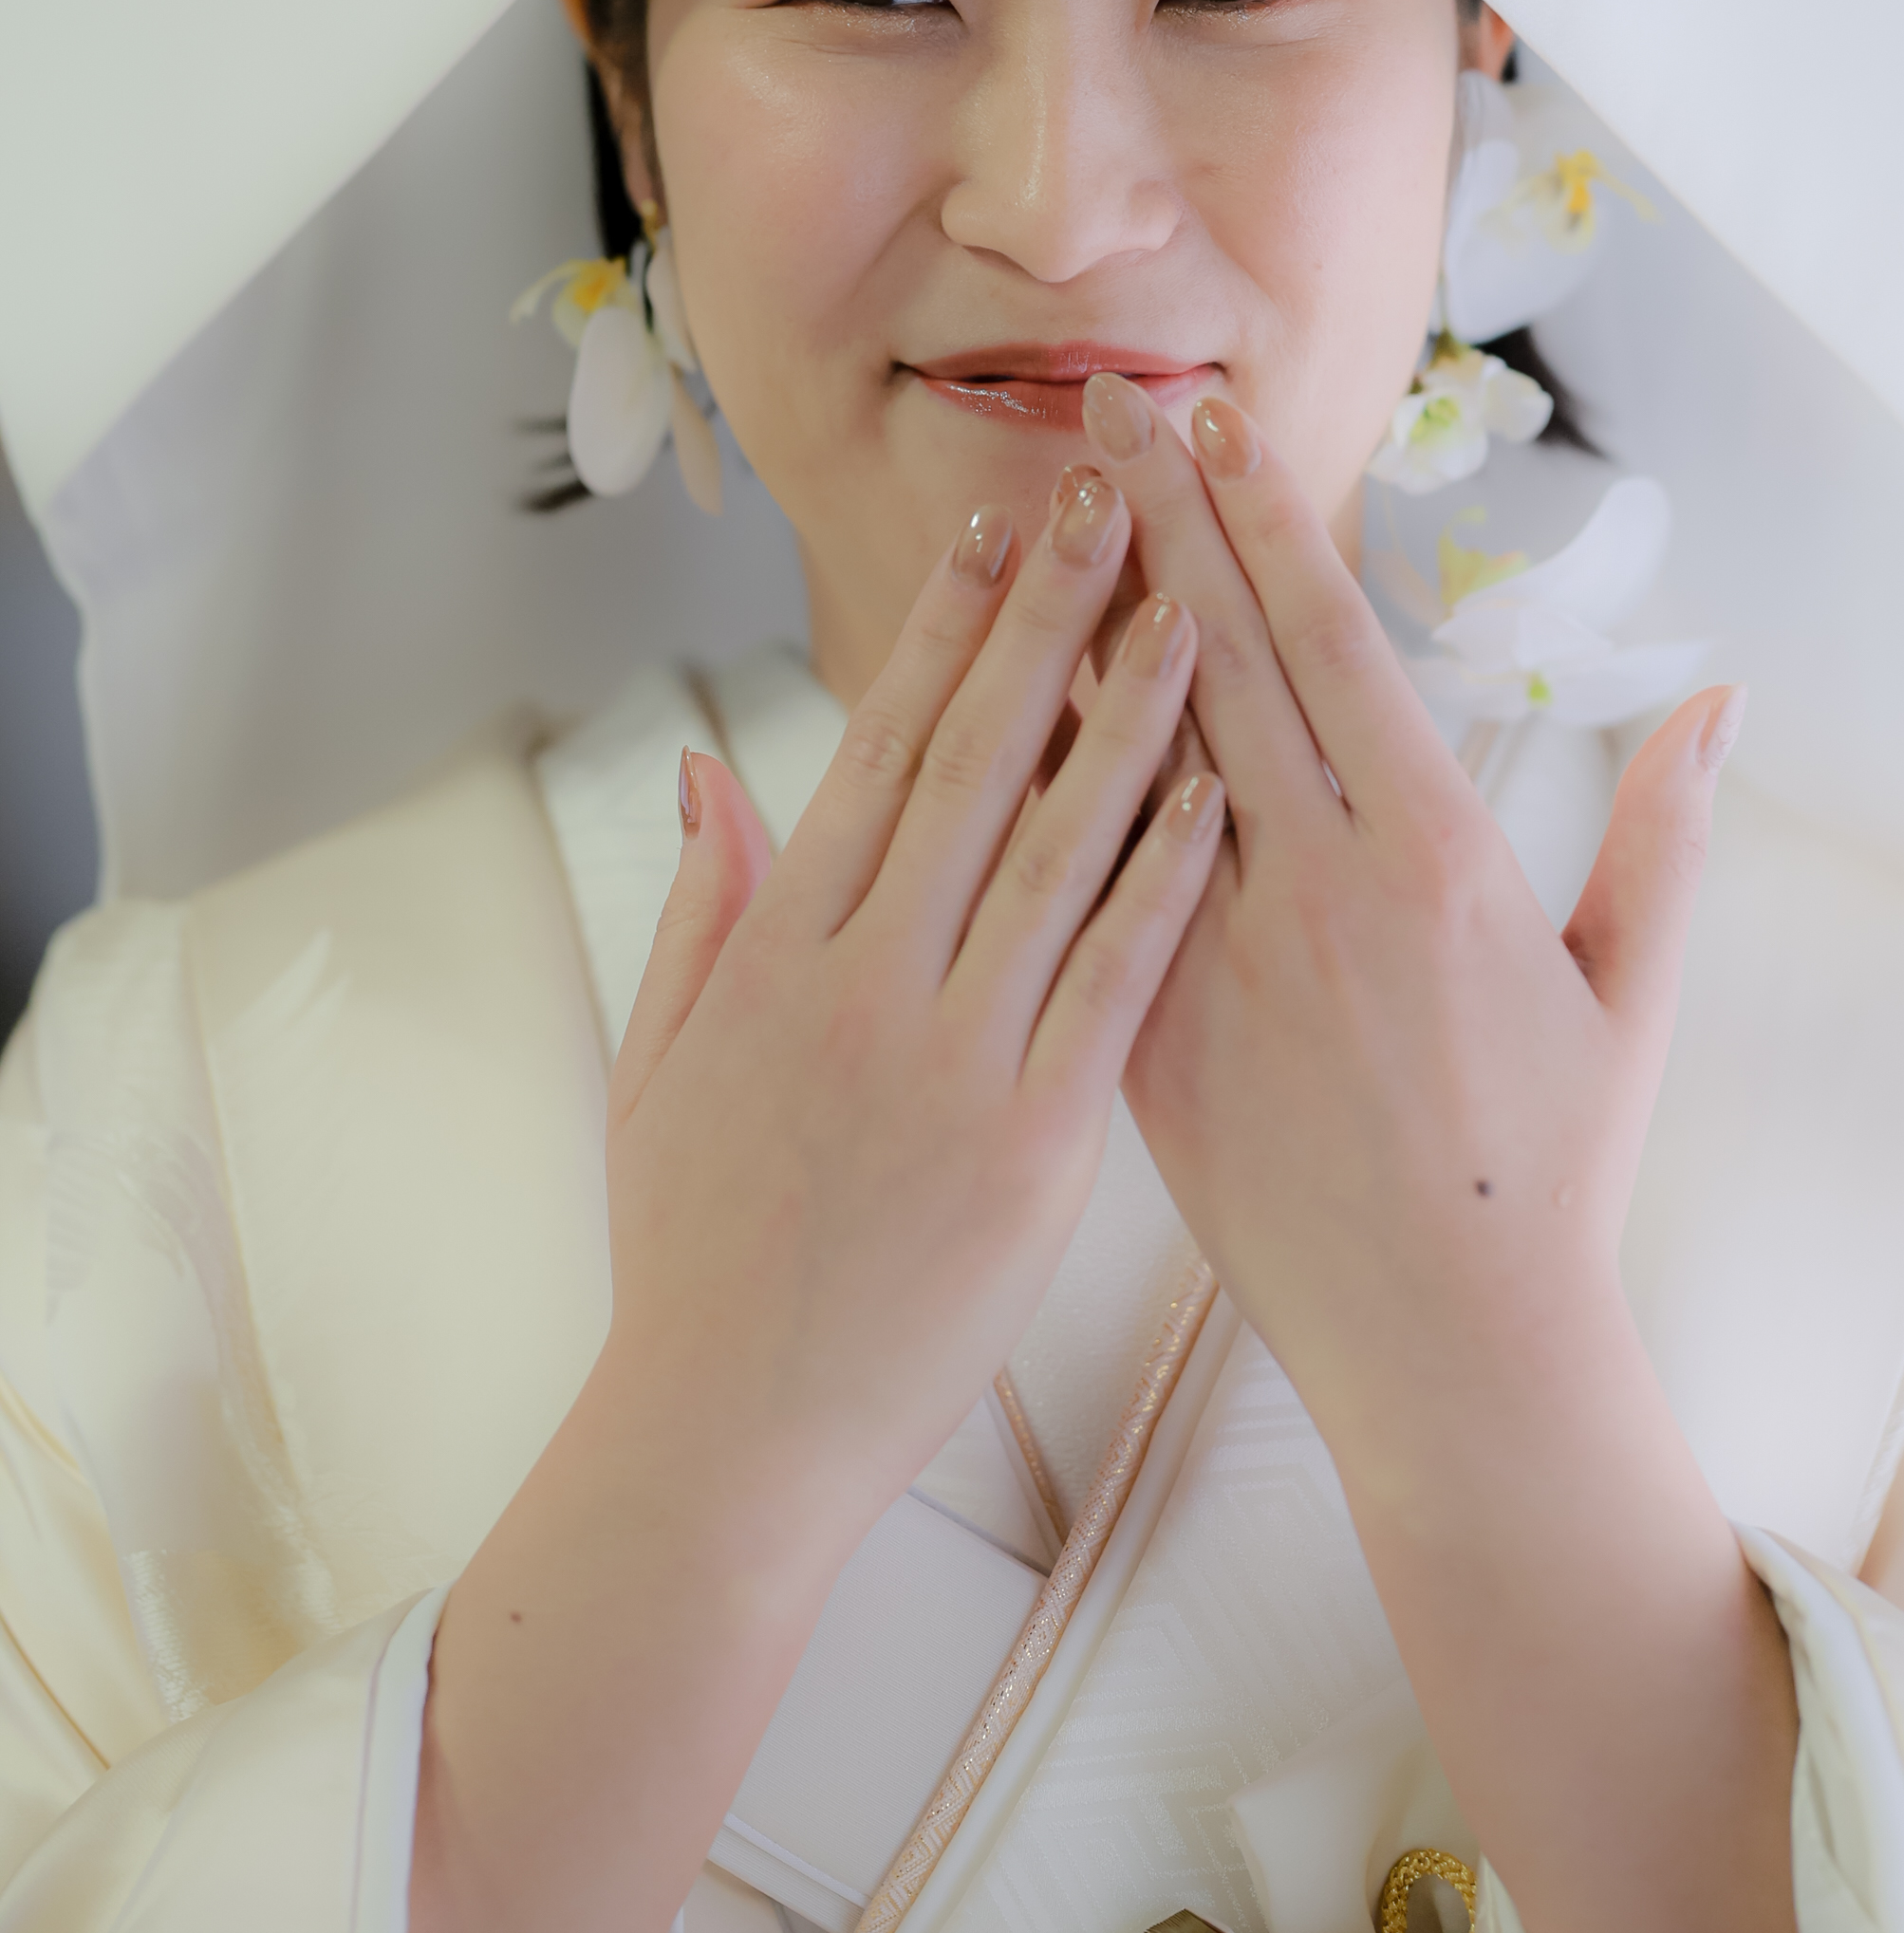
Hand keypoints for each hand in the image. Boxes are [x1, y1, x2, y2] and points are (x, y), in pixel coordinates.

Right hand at [402, 464, 1227, 1932]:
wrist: (727, 1437)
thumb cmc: (693, 1257)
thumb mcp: (658, 1070)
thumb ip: (695, 913)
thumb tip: (705, 779)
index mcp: (777, 953)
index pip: (875, 752)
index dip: (940, 633)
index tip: (991, 530)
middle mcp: (863, 979)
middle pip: (971, 761)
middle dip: (1044, 617)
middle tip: (1108, 495)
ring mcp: (949, 1055)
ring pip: (1053, 846)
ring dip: (1125, 712)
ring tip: (1191, 600)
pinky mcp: (1031, 1139)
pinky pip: (1113, 980)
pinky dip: (1164, 877)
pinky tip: (1216, 790)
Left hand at [1078, 378, 1801, 1932]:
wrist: (1455, 1350)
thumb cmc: (1557, 1165)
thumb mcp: (1629, 991)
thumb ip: (1664, 832)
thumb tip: (1715, 697)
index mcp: (1437, 857)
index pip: (1333, 645)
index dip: (1269, 521)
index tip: (1221, 423)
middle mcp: (1319, 891)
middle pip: (1220, 662)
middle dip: (1160, 521)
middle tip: (1104, 407)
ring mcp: (1222, 965)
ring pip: (1134, 760)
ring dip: (1083, 624)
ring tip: (1034, 513)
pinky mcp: (1152, 1039)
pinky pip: (1087, 884)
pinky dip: (1048, 786)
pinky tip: (999, 703)